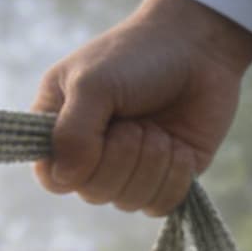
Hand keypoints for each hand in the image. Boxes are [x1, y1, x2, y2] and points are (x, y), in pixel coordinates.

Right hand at [33, 0, 251, 215]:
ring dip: (151, 161)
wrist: (199, 46)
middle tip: (135, 120)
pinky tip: (178, 145)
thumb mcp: (92, 84)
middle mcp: (92, 155)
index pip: (53, 179)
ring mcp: (130, 170)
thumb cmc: (137, 55)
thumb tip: (66, 179)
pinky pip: (162, 204)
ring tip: (157, 126)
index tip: (94, 135)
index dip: (75, 168)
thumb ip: (71, 133)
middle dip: (122, 154)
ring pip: (129, 201)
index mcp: (61, 130)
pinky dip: (175, 174)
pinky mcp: (165, 178)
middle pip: (94, 193)